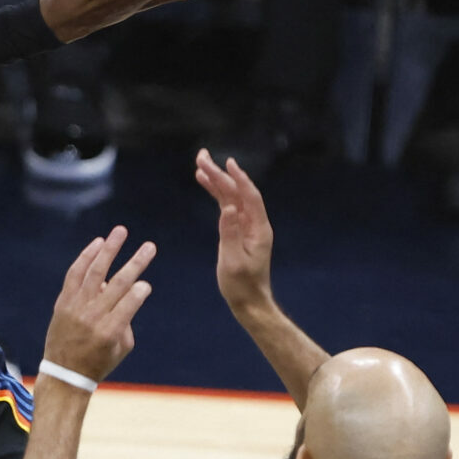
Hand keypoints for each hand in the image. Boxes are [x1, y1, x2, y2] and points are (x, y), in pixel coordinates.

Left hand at [41, 225, 155, 384]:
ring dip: (109, 249)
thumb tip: (126, 293)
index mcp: (109, 332)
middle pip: (117, 284)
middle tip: (150, 247)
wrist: (64, 372)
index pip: (129, 304)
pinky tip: (98, 243)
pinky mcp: (63, 301)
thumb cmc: (99, 362)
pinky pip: (75, 273)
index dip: (139, 292)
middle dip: (136, 263)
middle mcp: (92, 317)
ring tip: (121, 231)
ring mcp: (76, 307)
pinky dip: (86, 257)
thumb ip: (127, 320)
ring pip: (94, 271)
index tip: (146, 285)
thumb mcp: (122, 349)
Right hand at [194, 150, 272, 316]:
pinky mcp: (238, 230)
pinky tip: (205, 183)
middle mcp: (254, 224)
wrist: (249, 302)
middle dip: (221, 174)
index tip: (227, 162)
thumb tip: (228, 209)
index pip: (249, 197)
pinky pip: (226, 206)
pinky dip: (216, 193)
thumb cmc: (241, 285)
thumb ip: (230, 234)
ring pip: (231, 197)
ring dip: (217, 180)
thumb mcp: (234, 261)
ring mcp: (247, 226)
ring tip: (199, 164)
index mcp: (258, 229)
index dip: (238, 178)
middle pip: (238, 192)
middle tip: (202, 156)